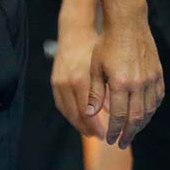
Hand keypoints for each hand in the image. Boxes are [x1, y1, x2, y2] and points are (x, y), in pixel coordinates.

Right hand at [51, 21, 103, 139]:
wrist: (74, 33)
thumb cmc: (94, 49)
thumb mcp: (104, 68)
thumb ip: (107, 91)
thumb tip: (115, 113)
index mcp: (81, 80)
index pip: (87, 112)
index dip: (96, 126)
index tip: (106, 134)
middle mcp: (67, 83)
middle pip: (76, 116)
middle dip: (88, 129)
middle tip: (100, 137)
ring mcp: (58, 83)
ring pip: (67, 112)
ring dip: (78, 124)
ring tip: (90, 132)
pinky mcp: (54, 82)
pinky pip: (61, 105)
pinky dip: (70, 115)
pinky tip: (79, 119)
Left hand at [86, 10, 163, 148]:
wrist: (127, 23)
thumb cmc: (107, 44)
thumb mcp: (95, 68)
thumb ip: (95, 93)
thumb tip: (90, 115)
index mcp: (121, 83)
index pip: (119, 116)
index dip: (115, 131)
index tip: (110, 140)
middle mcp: (138, 84)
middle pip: (136, 118)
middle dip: (129, 133)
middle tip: (122, 144)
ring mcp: (151, 79)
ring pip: (149, 110)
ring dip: (140, 124)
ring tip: (132, 132)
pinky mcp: (158, 74)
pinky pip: (158, 98)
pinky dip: (151, 110)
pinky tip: (145, 115)